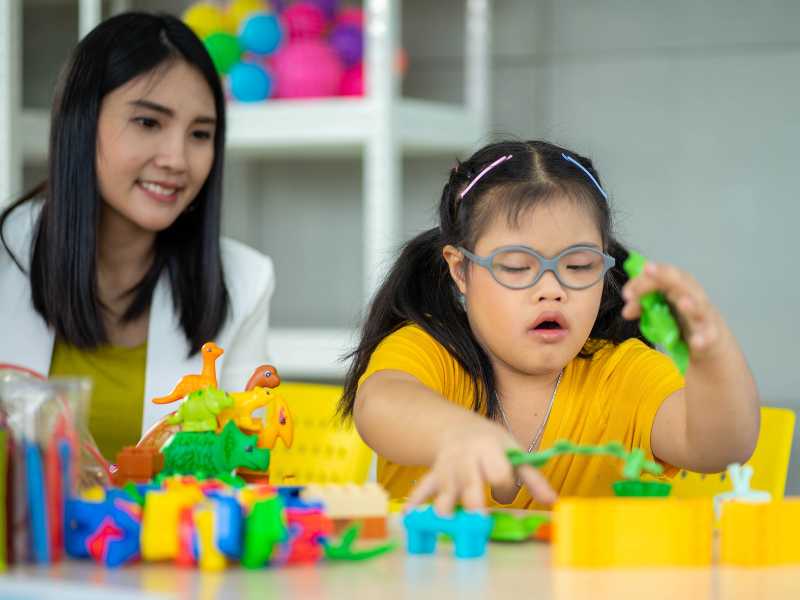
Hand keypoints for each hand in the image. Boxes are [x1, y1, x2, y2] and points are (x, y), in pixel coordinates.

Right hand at [404, 420, 556, 514]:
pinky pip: (423, 487)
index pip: (498, 470)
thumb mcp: (514, 452)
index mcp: (490, 448)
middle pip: (470, 480)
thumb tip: (553, 500)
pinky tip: (410, 516)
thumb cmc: (491, 445)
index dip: (503, 486)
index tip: (504, 493)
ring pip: (446, 486)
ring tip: (445, 520)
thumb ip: (533, 478)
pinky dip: (416, 501)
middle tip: (479, 520)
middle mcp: (467, 456)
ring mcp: (448, 466)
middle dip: (473, 500)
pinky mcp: (434, 475)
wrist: (455, 427)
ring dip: (444, 503)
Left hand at [621, 261, 724, 359]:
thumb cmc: (684, 326)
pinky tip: (696, 342)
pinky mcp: (713, 338)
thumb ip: (645, 308)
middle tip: (648, 269)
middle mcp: (694, 299)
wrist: (711, 349)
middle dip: (665, 275)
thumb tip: (626, 311)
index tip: (627, 294)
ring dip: (691, 305)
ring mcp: (706, 318)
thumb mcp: (662, 314)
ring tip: (683, 303)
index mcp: (680, 290)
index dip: (644, 280)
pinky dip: (703, 339)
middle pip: (682, 283)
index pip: (662, 276)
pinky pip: (710, 337)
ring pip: (701, 308)